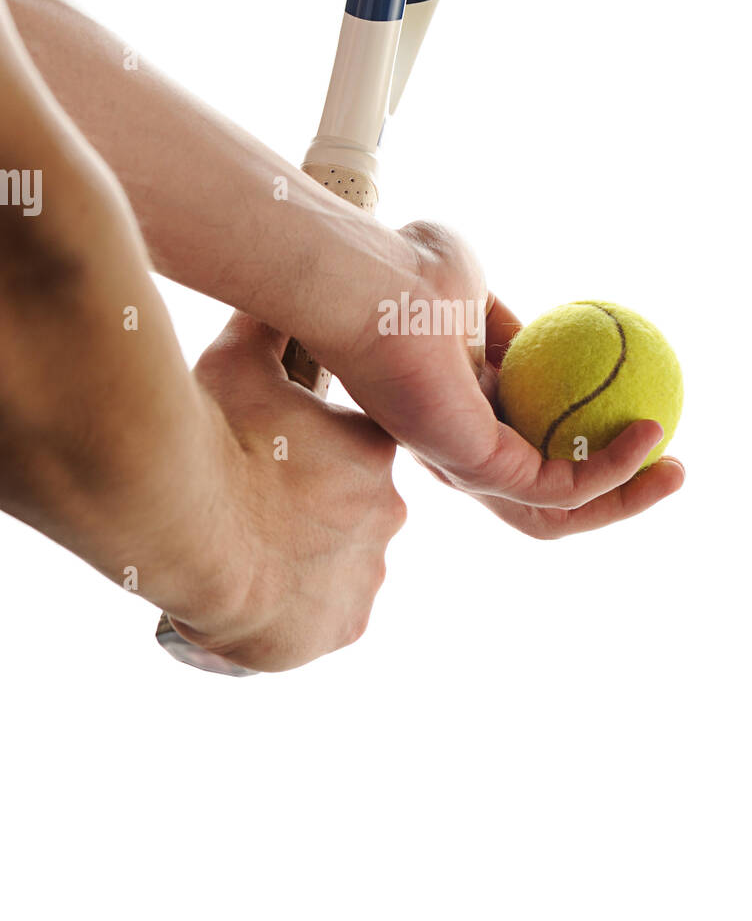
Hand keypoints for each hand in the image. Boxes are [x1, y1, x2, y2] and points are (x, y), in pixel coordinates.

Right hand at [159, 314, 406, 670]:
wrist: (193, 525)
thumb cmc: (216, 438)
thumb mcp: (238, 362)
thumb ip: (265, 329)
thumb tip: (267, 294)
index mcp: (373, 448)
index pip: (357, 451)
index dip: (314, 455)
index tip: (274, 460)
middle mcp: (388, 509)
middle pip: (353, 510)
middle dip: (311, 510)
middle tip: (254, 507)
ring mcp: (369, 572)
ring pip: (344, 565)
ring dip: (307, 560)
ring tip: (251, 553)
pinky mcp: (345, 626)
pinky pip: (331, 618)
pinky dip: (302, 611)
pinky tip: (264, 595)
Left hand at [325, 222, 684, 537]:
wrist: (371, 281)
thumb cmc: (408, 271)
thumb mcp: (474, 285)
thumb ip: (503, 320)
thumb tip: (538, 337)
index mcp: (463, 411)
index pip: (533, 449)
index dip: (588, 446)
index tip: (641, 417)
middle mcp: (463, 450)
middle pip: (550, 499)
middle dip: (617, 494)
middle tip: (670, 464)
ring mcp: (467, 466)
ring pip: (558, 510)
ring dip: (625, 498)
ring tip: (675, 470)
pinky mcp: (478, 469)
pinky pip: (560, 484)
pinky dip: (611, 469)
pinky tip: (649, 436)